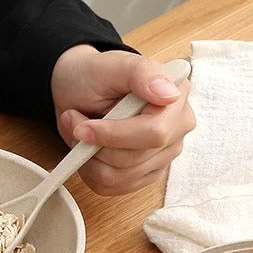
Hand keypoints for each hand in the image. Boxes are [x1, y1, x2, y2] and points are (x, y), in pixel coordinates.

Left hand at [50, 45, 195, 194]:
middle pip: (134, 159)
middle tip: (77, 122)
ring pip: (121, 177)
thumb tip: (169, 94)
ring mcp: (163, 157)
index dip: (114, 135)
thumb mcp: (113, 65)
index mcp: (176, 101)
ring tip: (81, 132)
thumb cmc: (96, 76)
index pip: (155, 134)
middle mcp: (176, 132)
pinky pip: (114, 187)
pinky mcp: (145, 175)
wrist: (81, 91)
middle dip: (97, 144)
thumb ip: (142, 72)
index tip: (85, 126)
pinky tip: (89, 150)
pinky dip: (91, 171)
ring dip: (90, 158)